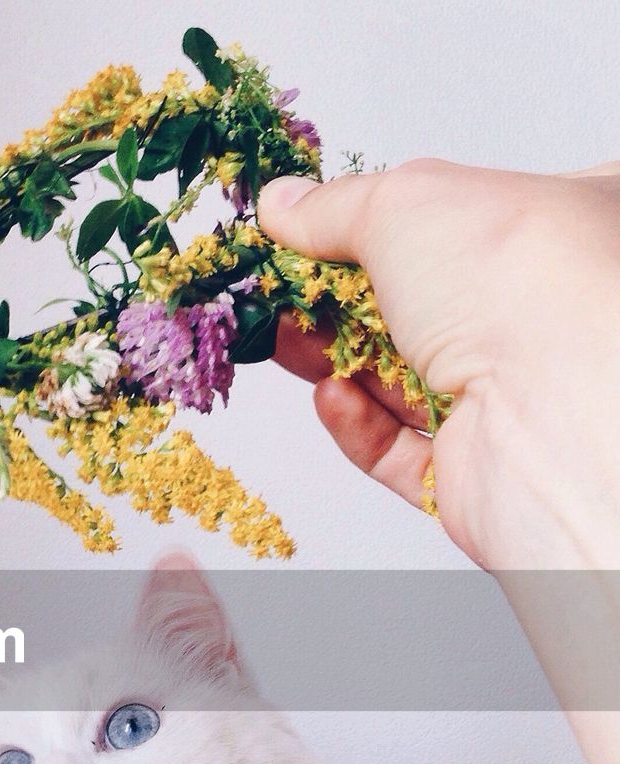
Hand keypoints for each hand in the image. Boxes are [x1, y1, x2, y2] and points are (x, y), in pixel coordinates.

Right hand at [258, 160, 619, 571]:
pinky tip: (331, 396)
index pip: (469, 213)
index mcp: (571, 222)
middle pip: (423, 304)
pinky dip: (360, 425)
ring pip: (407, 379)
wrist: (559, 417)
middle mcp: (553, 311)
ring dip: (336, 358)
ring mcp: (521, 396)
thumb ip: (338, 206)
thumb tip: (285, 204)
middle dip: (342, 300)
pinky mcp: (482, 469)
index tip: (314, 228)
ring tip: (281, 338)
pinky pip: (406, 449)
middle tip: (281, 291)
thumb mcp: (409, 204)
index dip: (388, 219)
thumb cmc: (525, 283)